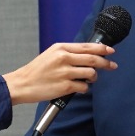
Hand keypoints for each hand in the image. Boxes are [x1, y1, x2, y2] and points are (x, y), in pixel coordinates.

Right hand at [2, 42, 116, 105]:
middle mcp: (63, 58)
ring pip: (91, 73)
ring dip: (93, 78)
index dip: (102, 49)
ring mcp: (65, 73)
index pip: (87, 46)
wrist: (22, 84)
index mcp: (60, 48)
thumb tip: (88, 55)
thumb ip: (68, 53)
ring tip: (89, 79)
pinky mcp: (65, 87)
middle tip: (112, 65)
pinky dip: (84, 89)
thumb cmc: (36, 71)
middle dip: (106, 63)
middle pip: (93, 59)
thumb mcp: (51, 54)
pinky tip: (79, 88)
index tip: (111, 51)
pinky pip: (84, 87)